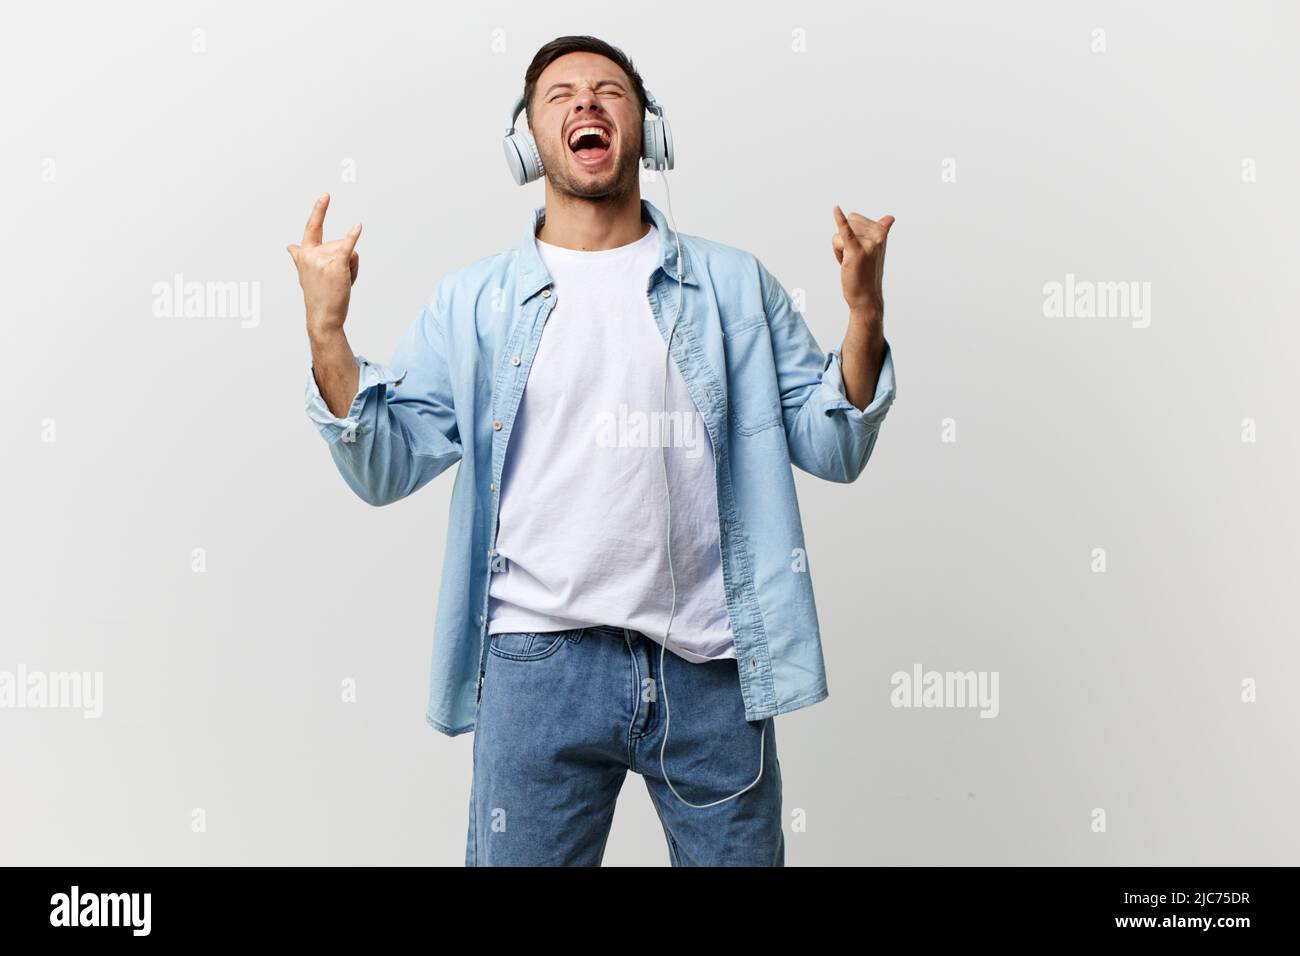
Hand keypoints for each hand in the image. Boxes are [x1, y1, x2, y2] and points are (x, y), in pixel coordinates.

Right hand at [287, 193, 361, 337]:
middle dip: (345, 262)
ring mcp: (323, 258)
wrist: (322, 316)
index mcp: (304, 253)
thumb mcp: (305, 273)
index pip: (312, 227)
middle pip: (340, 244)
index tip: (326, 195)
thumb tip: (290, 246)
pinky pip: (347, 247)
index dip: (320, 210)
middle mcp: (311, 253)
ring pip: (349, 252)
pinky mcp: (335, 265)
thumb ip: (299, 257)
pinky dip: (353, 236)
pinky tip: (357, 227)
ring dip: (352, 269)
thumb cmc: (317, 296)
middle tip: (336, 280)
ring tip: (341, 283)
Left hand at [832, 205, 893, 317]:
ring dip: (839, 250)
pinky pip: (846, 232)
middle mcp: (877, 235)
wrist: (866, 296)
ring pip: (838, 235)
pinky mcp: (856, 252)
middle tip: (854, 258)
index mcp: (882, 231)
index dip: (851, 234)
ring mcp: (868, 243)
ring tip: (851, 263)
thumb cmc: (868, 272)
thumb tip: (890, 218)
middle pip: (845, 225)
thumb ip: (882, 230)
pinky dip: (840, 221)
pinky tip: (836, 209)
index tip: (860, 249)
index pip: (854, 219)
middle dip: (844, 241)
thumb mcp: (876, 248)